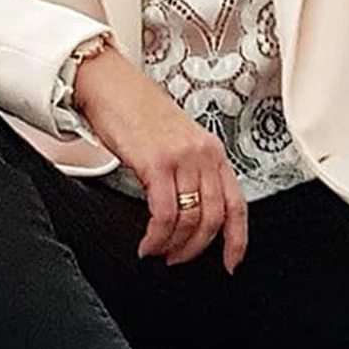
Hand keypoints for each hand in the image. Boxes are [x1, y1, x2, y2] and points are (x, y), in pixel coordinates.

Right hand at [73, 47, 247, 272]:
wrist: (110, 85)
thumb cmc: (137, 112)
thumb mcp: (176, 142)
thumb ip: (188, 172)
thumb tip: (187, 214)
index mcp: (213, 151)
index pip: (237, 204)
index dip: (237, 239)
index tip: (231, 263)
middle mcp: (204, 154)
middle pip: (214, 217)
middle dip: (196, 248)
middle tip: (178, 260)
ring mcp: (183, 158)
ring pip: (190, 219)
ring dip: (174, 245)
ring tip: (158, 252)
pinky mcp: (157, 163)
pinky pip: (165, 213)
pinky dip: (157, 236)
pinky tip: (147, 243)